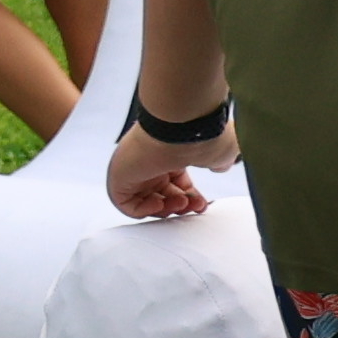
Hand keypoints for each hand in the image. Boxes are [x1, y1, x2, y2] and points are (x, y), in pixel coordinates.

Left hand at [100, 113, 226, 224]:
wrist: (181, 128)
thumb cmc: (200, 135)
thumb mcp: (220, 149)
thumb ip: (219, 160)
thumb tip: (220, 165)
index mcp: (169, 151)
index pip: (175, 181)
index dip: (190, 196)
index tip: (203, 202)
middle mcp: (149, 159)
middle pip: (162, 193)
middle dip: (183, 205)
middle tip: (196, 205)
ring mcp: (133, 168)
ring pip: (146, 200)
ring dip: (168, 209)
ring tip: (183, 203)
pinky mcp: (118, 177)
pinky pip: (126, 204)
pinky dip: (144, 210)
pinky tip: (159, 202)